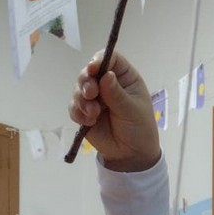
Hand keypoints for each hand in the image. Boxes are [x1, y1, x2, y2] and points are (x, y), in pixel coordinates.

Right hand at [68, 51, 159, 171]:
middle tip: (91, 93)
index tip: (94, 68)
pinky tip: (89, 122)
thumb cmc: (139, 129)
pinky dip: (78, 113)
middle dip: (86, 81)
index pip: (109, 59)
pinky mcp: (84, 113)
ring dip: (82, 100)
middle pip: (88, 72)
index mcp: (123, 77)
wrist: (132, 155)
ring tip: (93, 114)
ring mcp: (94, 98)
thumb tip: (106, 75)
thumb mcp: (132, 110)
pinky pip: (74, 107)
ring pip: (78, 89)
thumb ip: (117, 94)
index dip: (99, 60)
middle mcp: (107, 84)